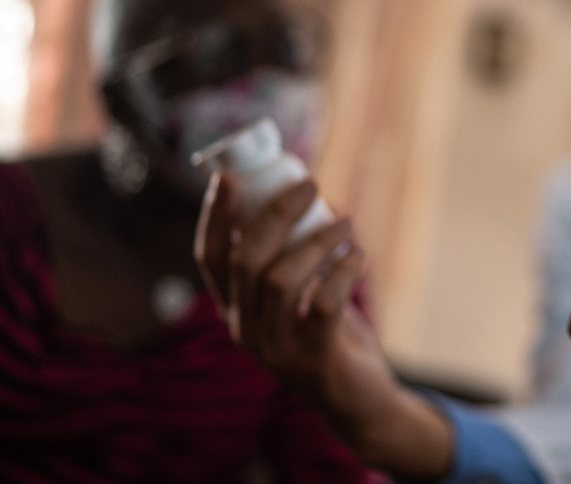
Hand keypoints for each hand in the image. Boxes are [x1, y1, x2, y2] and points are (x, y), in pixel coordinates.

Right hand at [194, 173, 452, 476]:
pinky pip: (323, 305)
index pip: (209, 257)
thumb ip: (290, 255)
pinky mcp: (314, 358)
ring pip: (281, 280)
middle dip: (275, 213)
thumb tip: (299, 190)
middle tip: (310, 185)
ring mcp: (276, 347)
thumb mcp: (299, 293)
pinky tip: (358, 256)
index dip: (214, 215)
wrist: (357, 397)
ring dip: (317, 241)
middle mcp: (245, 329)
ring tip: (345, 223)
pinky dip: (343, 271)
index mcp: (234, 308)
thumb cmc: (327, 330)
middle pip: (245, 260)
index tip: (230, 177)